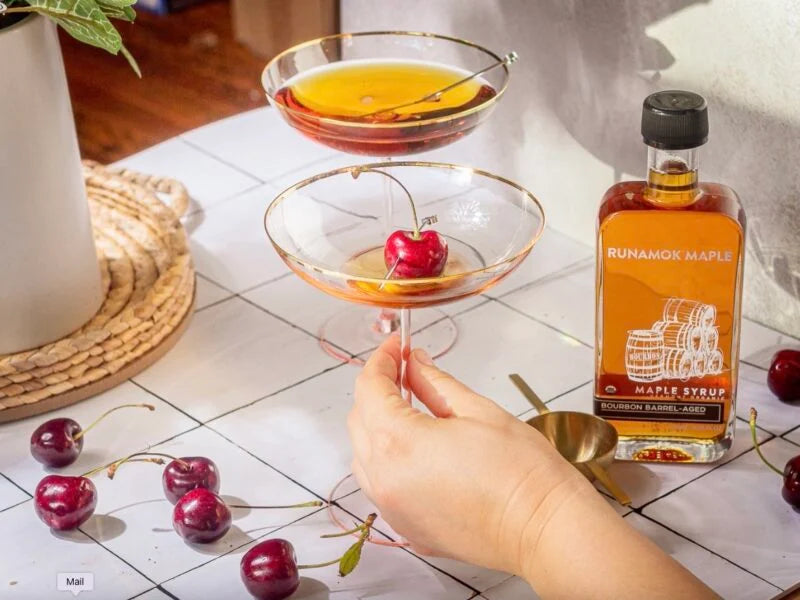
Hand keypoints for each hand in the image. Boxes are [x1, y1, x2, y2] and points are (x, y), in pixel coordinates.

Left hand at [347, 335, 586, 575]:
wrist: (545, 529)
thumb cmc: (521, 472)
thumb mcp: (477, 410)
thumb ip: (435, 383)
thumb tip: (415, 364)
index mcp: (398, 442)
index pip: (370, 388)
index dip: (382, 360)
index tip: (397, 345)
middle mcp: (384, 478)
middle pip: (359, 419)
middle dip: (377, 389)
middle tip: (404, 369)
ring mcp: (392, 508)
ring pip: (363, 455)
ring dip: (376, 425)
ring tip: (409, 406)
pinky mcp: (407, 527)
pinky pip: (380, 485)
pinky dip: (387, 459)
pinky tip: (415, 447)